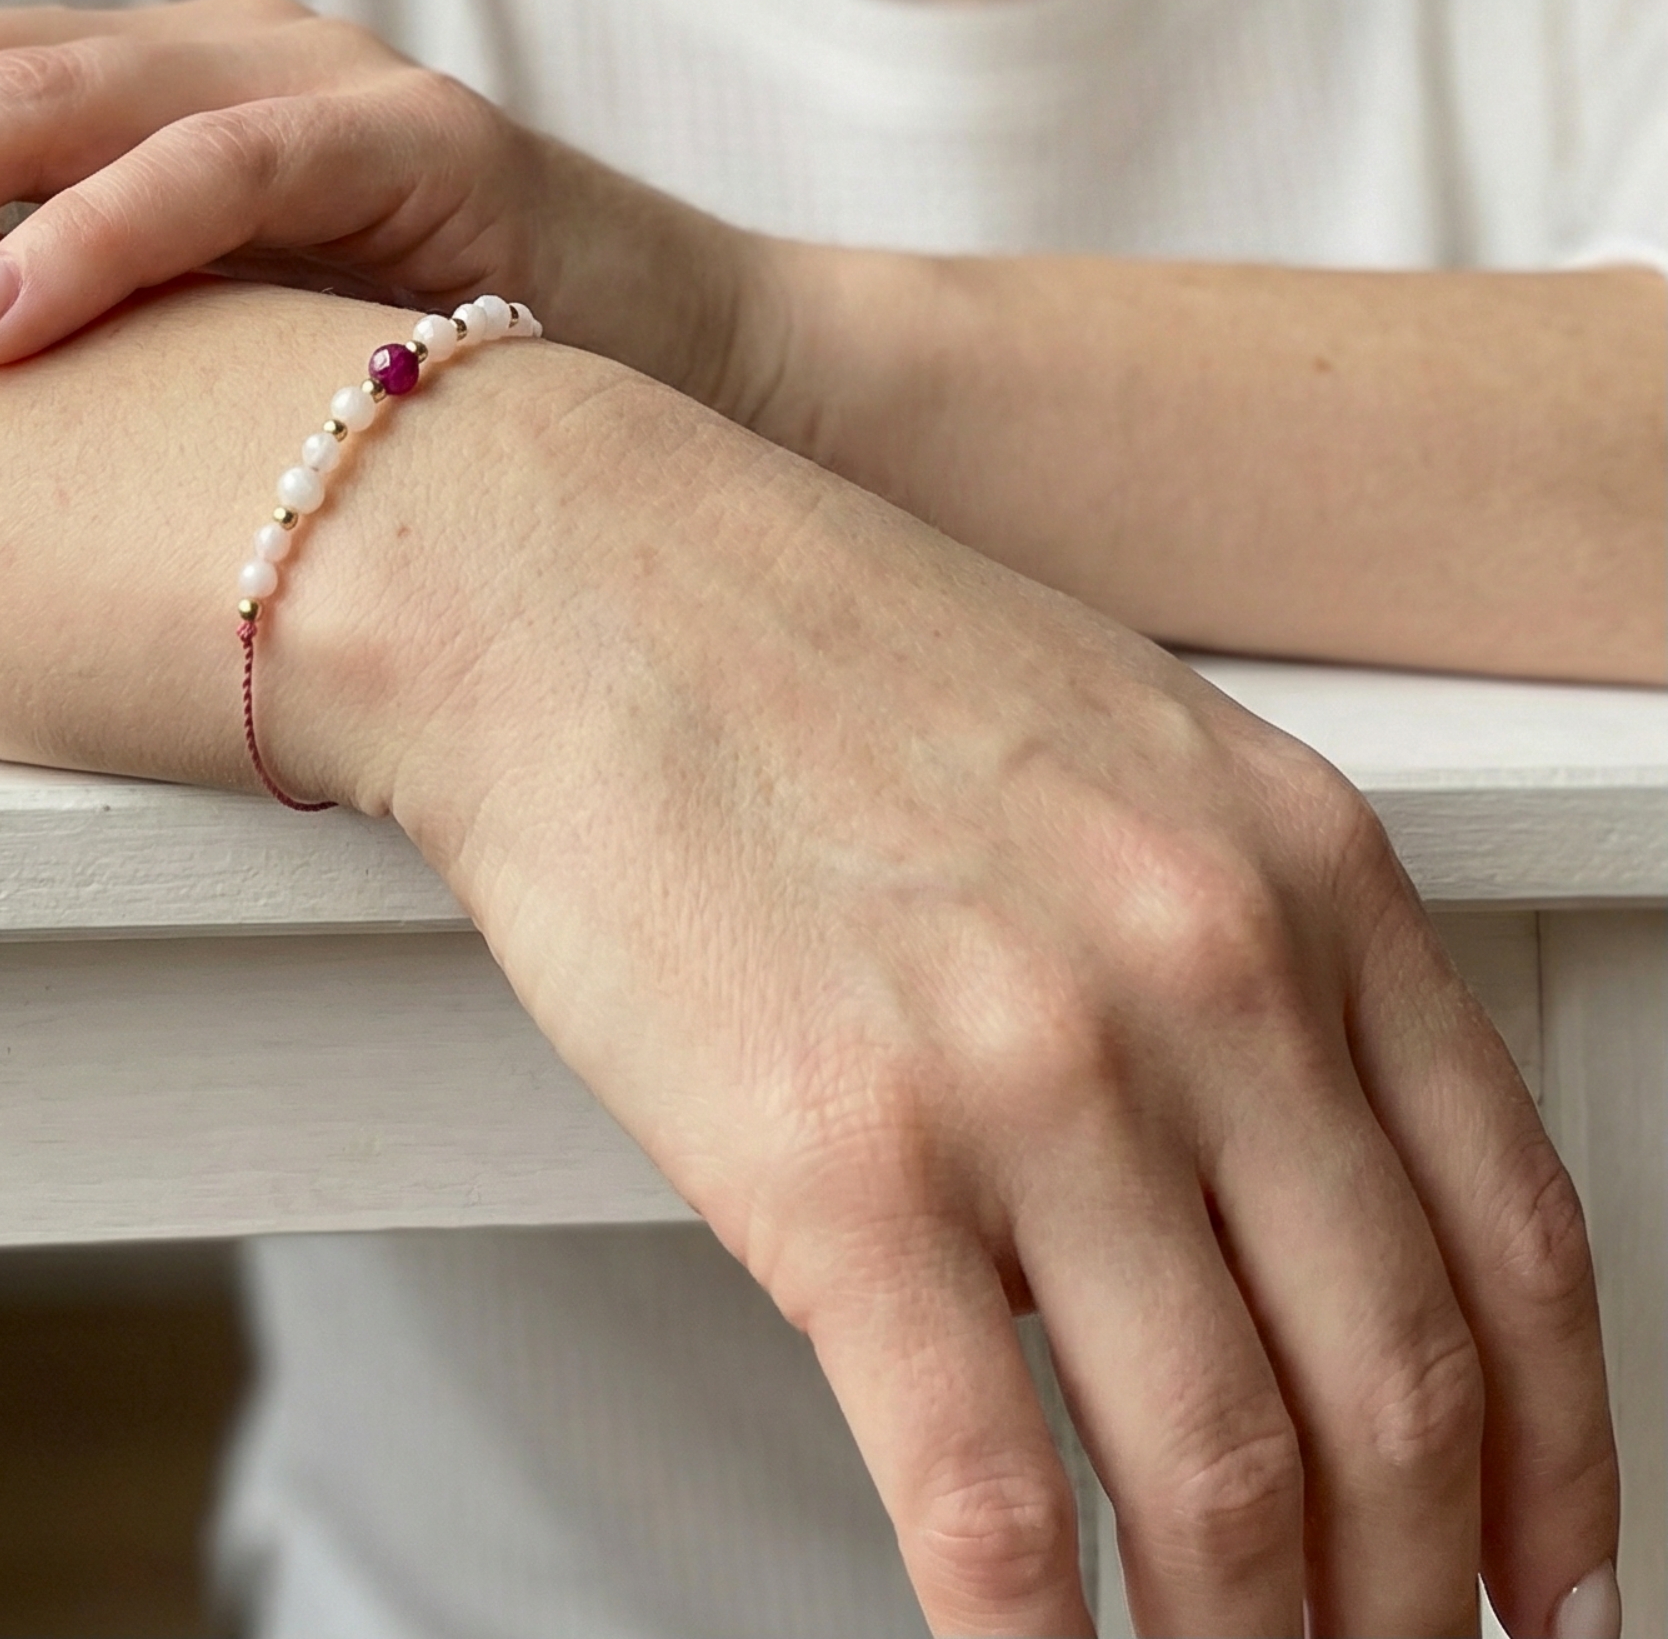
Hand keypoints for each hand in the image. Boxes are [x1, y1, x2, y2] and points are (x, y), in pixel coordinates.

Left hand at [0, 0, 772, 419]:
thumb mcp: (207, 341)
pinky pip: (224, 179)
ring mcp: (312, 80)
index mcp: (137, 87)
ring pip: (38, 101)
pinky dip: (90, 243)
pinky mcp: (422, 140)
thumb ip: (66, 313)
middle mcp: (202, 53)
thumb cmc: (434, 380)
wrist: (701, 379)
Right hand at [357, 374, 1617, 1637]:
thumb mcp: (1102, 746)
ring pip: (1219, 1478)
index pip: (1515, 1236)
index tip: (1543, 1578)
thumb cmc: (789, 643)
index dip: (1555, 1461)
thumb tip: (1238, 1212)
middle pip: (1393, 1390)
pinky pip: (985, 1495)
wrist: (554, 573)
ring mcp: (1027, 1072)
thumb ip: (1221, 959)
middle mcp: (1203, 972)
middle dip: (1411, 1597)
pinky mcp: (835, 1167)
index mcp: (1295, 863)